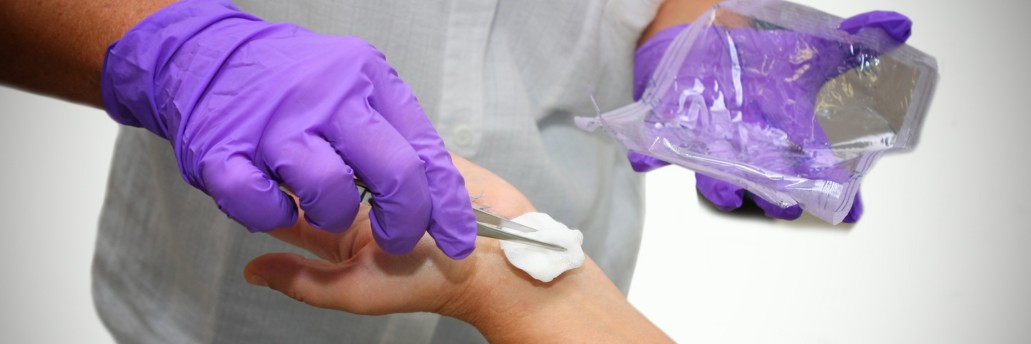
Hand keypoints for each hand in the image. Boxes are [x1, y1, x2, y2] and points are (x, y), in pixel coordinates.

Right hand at [100, 0, 474, 256]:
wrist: (206, 55)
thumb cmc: (291, 82)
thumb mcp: (355, 85)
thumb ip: (394, 131)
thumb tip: (438, 190)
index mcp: (367, 80)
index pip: (426, 152)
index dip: (448, 206)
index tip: (459, 239)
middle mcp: (326, 97)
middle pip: (394, 173)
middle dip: (405, 222)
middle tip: (397, 239)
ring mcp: (274, 123)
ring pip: (329, 194)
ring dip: (330, 215)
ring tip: (319, 202)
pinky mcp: (224, 151)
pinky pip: (261, 206)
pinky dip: (270, 215)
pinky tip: (274, 198)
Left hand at [243, 154, 670, 342]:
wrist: (491, 263)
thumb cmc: (425, 285)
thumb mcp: (355, 289)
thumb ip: (304, 280)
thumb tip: (250, 271)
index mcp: (341, 231)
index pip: (294, 204)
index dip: (273, 187)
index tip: (251, 166)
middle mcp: (361, 198)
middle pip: (319, 168)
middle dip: (301, 153)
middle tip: (279, 132)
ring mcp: (391, 171)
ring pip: (351, 146)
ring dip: (337, 135)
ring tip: (312, 116)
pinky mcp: (422, 151)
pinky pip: (392, 132)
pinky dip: (377, 126)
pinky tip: (356, 111)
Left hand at [630, 10, 911, 221]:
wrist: (704, 47)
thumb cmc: (757, 58)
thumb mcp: (808, 47)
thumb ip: (853, 38)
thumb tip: (900, 24)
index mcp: (785, 134)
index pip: (819, 171)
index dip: (838, 194)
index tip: (852, 211)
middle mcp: (751, 147)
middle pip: (768, 184)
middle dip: (776, 197)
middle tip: (784, 205)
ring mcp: (711, 145)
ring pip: (717, 177)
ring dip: (722, 187)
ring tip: (729, 193)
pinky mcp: (672, 133)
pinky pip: (656, 152)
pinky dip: (649, 157)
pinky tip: (646, 160)